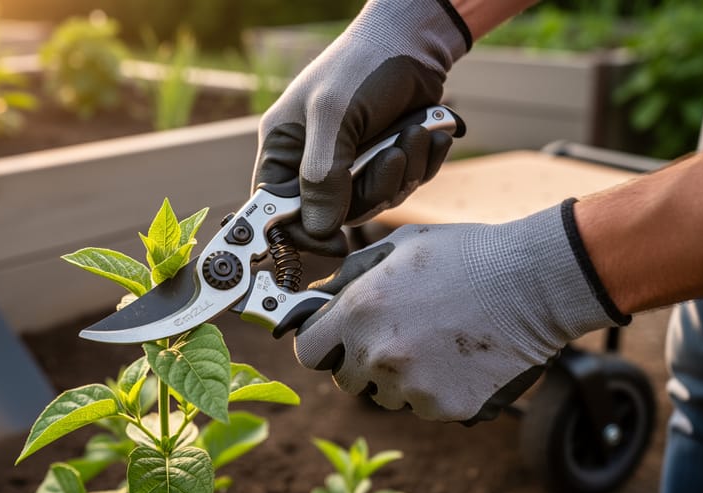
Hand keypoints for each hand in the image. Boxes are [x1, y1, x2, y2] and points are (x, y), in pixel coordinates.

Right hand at [252, 0, 469, 255]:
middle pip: (335, 213)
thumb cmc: (361, 67)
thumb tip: (318, 229)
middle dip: (371, 189)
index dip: (300, 232)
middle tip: (390, 156)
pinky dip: (420, 164)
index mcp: (285, 148)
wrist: (415, 41)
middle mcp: (314, 161)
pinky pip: (403, 186)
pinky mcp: (386, 161)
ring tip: (412, 132)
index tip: (332, 241)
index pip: (276, 208)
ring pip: (374, 202)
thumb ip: (322, 174)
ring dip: (401, 172)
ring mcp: (352, 164)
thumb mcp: (333, 116)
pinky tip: (425, 133)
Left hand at [294, 201, 629, 422]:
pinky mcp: (446, 408)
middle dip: (360, 362)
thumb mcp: (400, 246)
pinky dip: (436, 389)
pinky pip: (425, 405)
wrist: (535, 282)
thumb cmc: (466, 254)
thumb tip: (322, 294)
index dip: (322, 344)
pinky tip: (460, 358)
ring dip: (399, 377)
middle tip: (397, 336)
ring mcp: (412, 387)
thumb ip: (352, 274)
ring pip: (386, 395)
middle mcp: (378, 355)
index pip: (308, 350)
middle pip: (345, 379)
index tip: (337, 339)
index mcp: (359, 312)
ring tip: (437, 342)